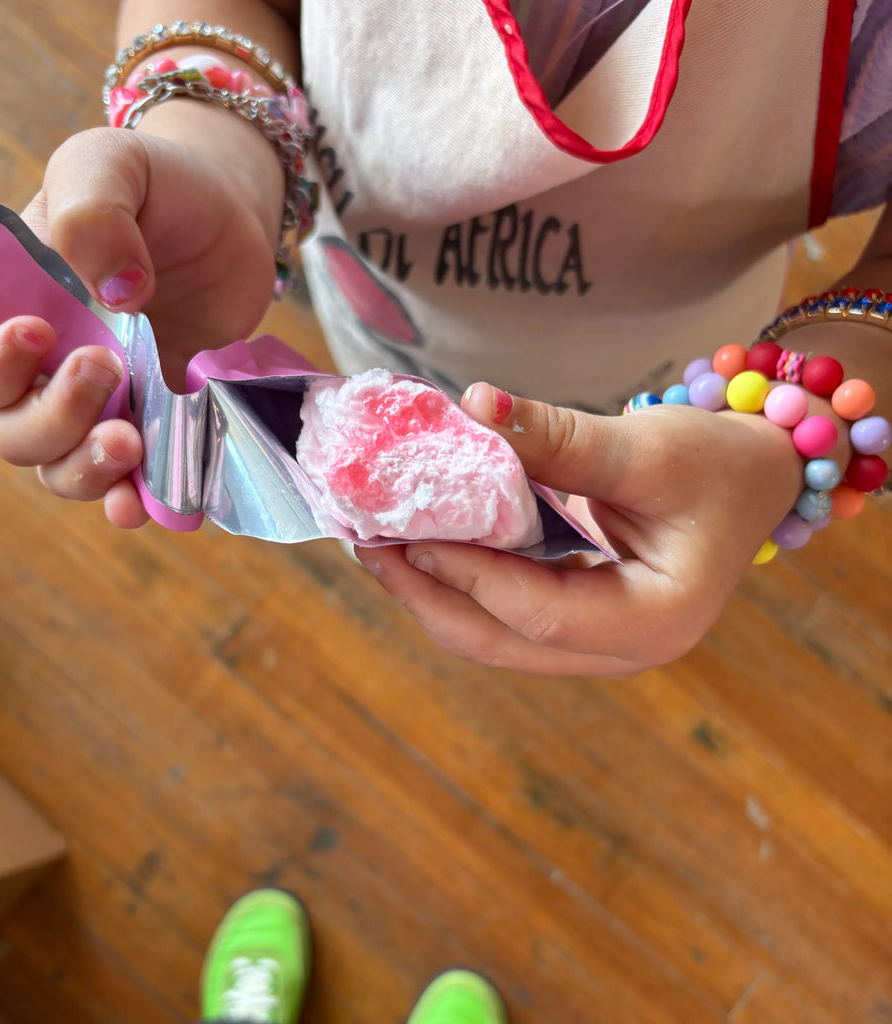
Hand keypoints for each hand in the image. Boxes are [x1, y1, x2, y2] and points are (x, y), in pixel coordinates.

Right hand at [0, 116, 282, 526]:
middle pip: (15, 432)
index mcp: (12, 310)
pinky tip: (150, 501)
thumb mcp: (111, 166)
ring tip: (130, 444)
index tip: (42, 332)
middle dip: (54, 418)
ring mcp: (109, 405)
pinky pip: (139, 479)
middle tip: (108, 369)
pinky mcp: (163, 424)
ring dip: (89, 470)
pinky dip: (140, 497)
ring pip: (66, 469)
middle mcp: (50, 371)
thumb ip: (94, 212)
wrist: (232, 216)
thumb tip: (114, 292)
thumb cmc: (158, 185)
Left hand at [356, 383, 809, 676]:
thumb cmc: (719, 465)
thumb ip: (558, 438)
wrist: (753, 479)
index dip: (466, 574)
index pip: (538, 613)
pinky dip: (460, 583)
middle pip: (501, 641)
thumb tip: (474, 405)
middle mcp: (621, 650)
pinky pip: (505, 614)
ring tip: (378, 548)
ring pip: (494, 636)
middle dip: (428, 597)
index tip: (405, 533)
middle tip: (366, 548)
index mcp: (653, 622)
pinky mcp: (578, 620)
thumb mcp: (646, 448)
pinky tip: (422, 549)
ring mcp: (597, 642)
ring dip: (434, 594)